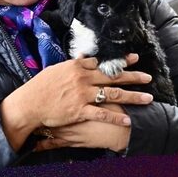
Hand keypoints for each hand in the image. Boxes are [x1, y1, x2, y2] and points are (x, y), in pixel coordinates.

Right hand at [0, 55, 151, 150]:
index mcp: (77, 67)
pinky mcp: (80, 111)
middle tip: (147, 76)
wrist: (29, 104)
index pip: (103, 62)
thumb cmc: (40, 86)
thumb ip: (73, 64)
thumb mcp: (57, 69)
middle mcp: (83, 79)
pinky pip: (102, 114)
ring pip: (113, 94)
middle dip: (133, 76)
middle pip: (113, 76)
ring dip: (132, 96)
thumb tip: (84, 56)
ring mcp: (83, 95)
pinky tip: (128, 120)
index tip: (133, 59)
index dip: (120, 61)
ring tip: (148, 98)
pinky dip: (116, 117)